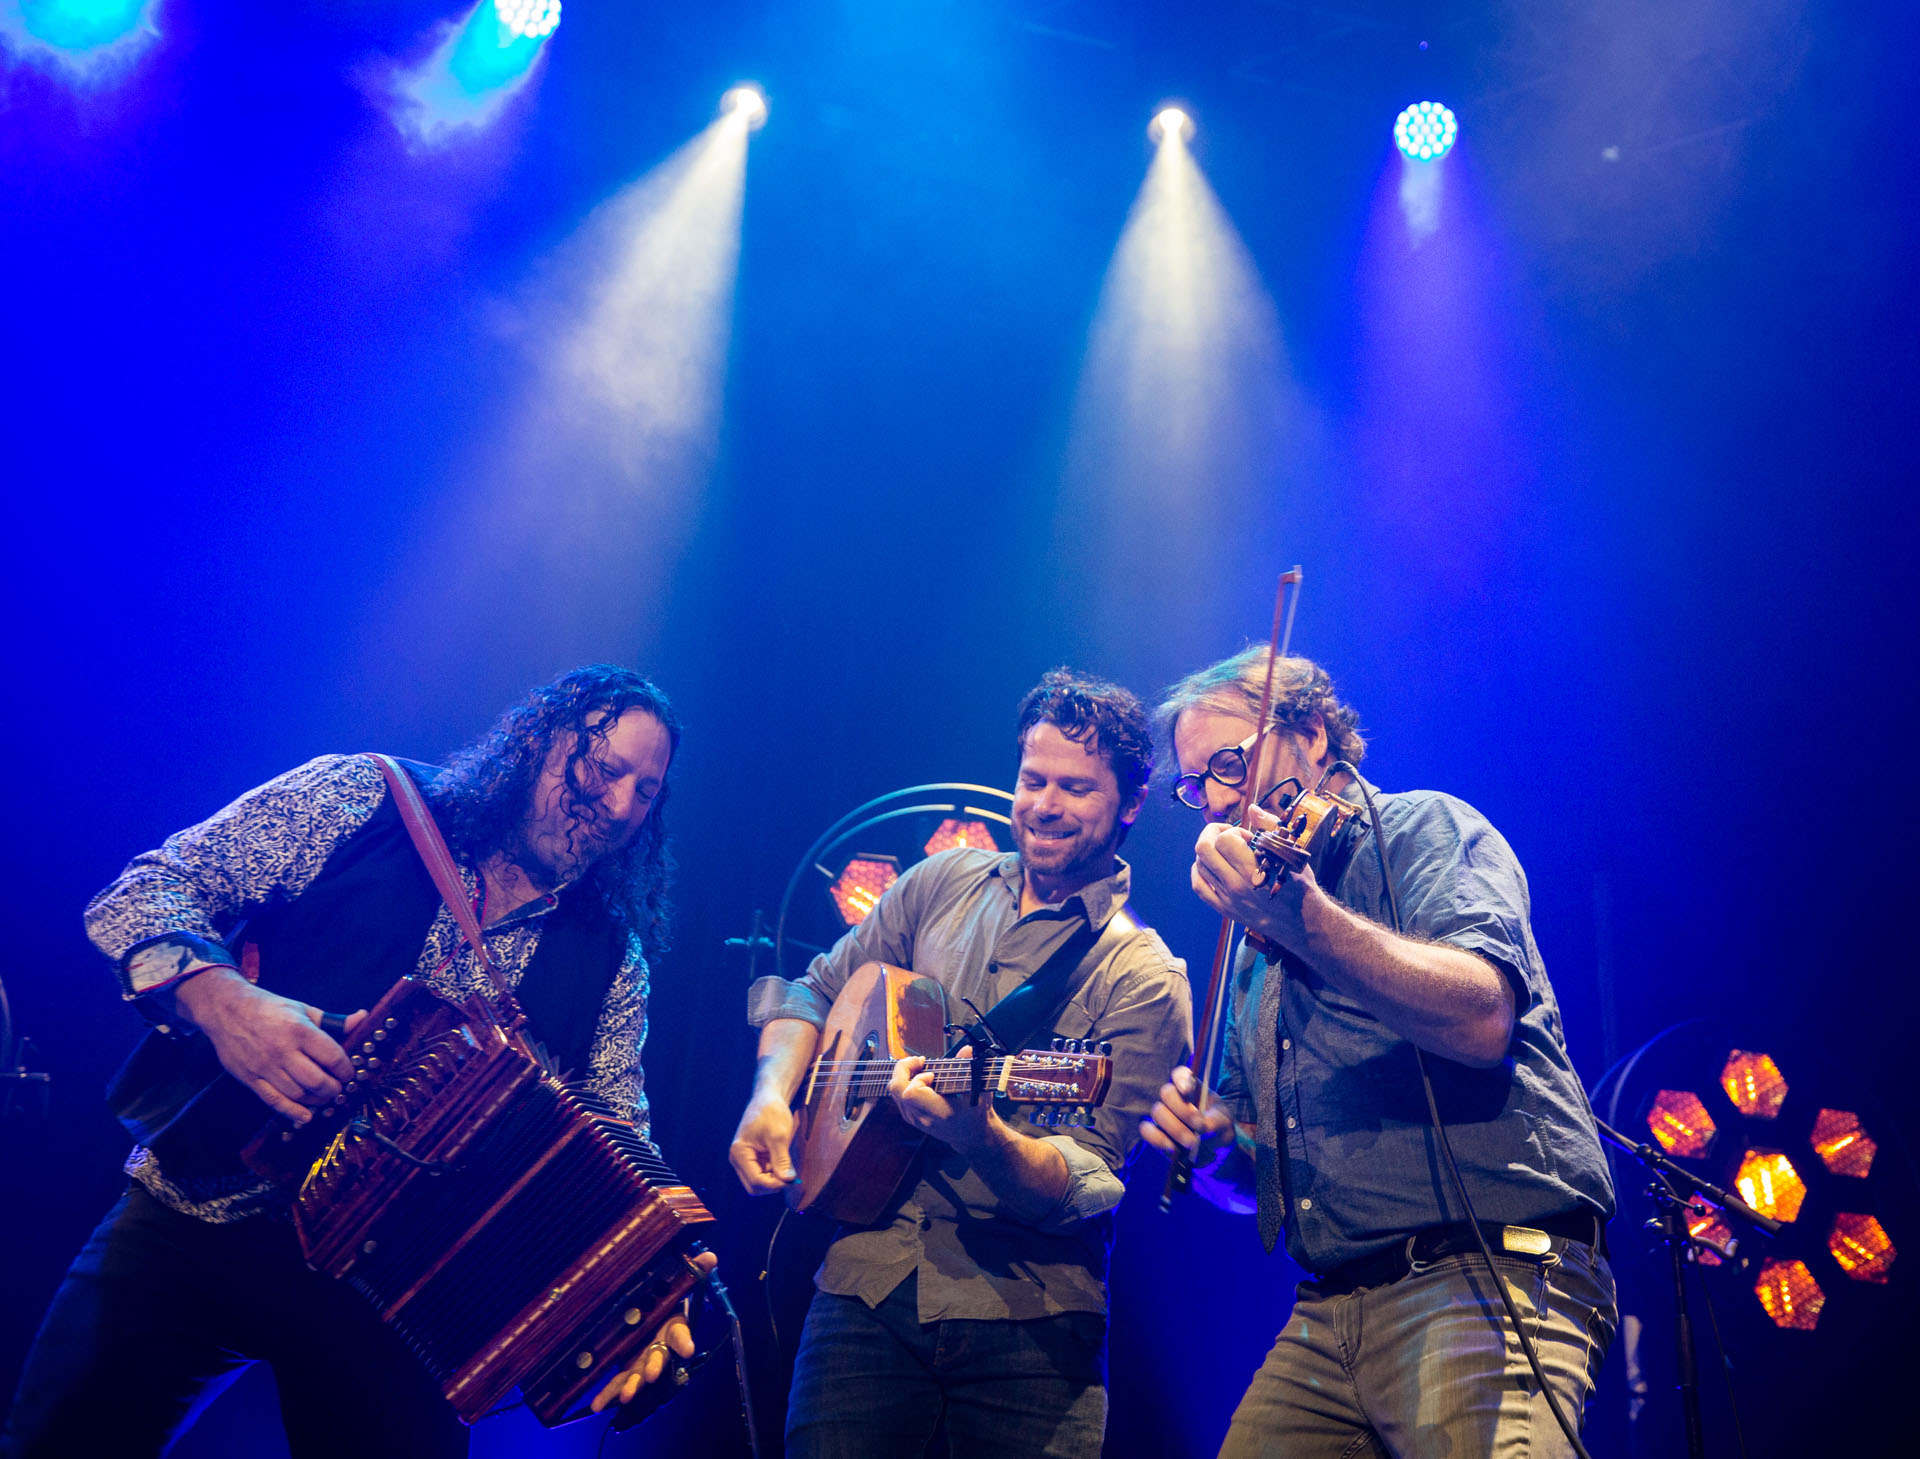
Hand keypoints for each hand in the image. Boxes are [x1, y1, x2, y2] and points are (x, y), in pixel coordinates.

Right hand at [174, 969, 365, 1124]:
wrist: (226, 1010)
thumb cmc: (270, 1008)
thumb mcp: (303, 1009)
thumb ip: (333, 1021)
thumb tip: (363, 1019)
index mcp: (299, 1030)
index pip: (332, 1056)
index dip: (346, 1069)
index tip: (349, 1072)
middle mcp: (282, 1050)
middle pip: (316, 1080)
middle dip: (334, 1089)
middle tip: (339, 1087)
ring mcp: (264, 1067)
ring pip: (298, 1094)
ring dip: (317, 1100)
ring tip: (325, 1096)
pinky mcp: (250, 1079)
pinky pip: (274, 1101)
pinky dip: (292, 1112)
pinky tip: (306, 1116)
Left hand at [589, 1251, 717, 1412]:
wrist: (653, 1308)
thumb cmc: (666, 1297)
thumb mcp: (678, 1281)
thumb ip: (694, 1270)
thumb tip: (711, 1256)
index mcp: (674, 1327)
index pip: (681, 1333)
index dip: (684, 1341)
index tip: (686, 1349)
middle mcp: (661, 1347)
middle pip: (660, 1359)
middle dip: (654, 1367)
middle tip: (649, 1375)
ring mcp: (643, 1358)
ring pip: (639, 1375)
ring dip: (632, 1386)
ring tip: (625, 1397)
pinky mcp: (627, 1365)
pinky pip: (618, 1380)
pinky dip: (608, 1394)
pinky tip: (597, 1405)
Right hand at [729, 1097, 797, 1193]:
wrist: (768, 1098)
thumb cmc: (771, 1112)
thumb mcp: (778, 1136)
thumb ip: (782, 1160)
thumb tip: (788, 1180)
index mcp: (740, 1153)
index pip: (755, 1181)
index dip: (774, 1184)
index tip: (791, 1180)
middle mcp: (739, 1159)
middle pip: (754, 1187)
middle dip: (772, 1185)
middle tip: (790, 1176)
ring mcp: (745, 1160)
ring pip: (759, 1182)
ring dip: (774, 1179)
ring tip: (786, 1165)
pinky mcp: (754, 1158)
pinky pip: (763, 1174)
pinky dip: (774, 1173)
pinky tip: (782, 1162)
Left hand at [888, 1051, 998, 1157]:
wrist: (971, 1136)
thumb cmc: (976, 1113)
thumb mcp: (978, 1090)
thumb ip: (970, 1068)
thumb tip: (967, 1049)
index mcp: (939, 1113)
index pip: (910, 1093)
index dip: (918, 1078)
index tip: (932, 1073)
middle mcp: (923, 1118)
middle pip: (896, 1089)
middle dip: (904, 1069)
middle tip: (920, 1061)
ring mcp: (914, 1119)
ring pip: (894, 1091)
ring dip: (904, 1074)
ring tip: (922, 1068)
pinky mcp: (910, 1117)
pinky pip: (898, 1095)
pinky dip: (905, 1081)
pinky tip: (920, 1077)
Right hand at [1139, 1066, 1235, 1163]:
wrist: (1213, 1152)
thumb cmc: (1219, 1130)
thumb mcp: (1225, 1124)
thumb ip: (1217, 1121)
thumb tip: (1203, 1125)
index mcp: (1192, 1089)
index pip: (1180, 1074)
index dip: (1181, 1080)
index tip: (1188, 1092)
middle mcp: (1174, 1099)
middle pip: (1166, 1092)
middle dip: (1183, 1110)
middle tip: (1198, 1126)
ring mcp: (1163, 1115)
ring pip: (1157, 1112)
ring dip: (1175, 1128)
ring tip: (1192, 1142)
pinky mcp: (1155, 1132)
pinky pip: (1147, 1130)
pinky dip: (1159, 1140)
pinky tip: (1174, 1149)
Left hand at [1190, 820, 1318, 950]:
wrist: (1301, 922)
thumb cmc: (1298, 885)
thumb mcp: (1291, 853)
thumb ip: (1271, 828)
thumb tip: (1252, 808)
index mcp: (1255, 870)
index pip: (1225, 840)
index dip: (1233, 831)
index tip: (1247, 837)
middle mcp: (1237, 885)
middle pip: (1204, 849)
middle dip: (1212, 833)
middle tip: (1226, 835)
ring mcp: (1228, 899)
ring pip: (1199, 864)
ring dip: (1209, 851)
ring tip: (1225, 851)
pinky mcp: (1224, 909)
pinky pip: (1199, 886)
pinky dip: (1198, 870)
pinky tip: (1209, 864)